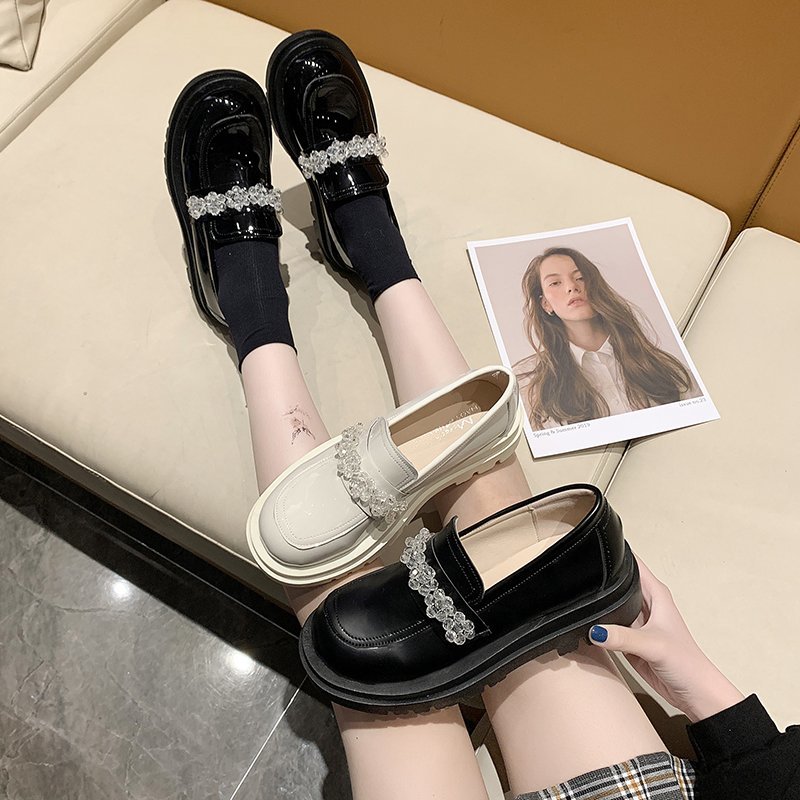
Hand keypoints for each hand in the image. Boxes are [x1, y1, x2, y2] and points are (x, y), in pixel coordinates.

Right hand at [588, 555, 743, 721]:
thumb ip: (622, 637)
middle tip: (579, 576)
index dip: (618, 554)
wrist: (692, 693)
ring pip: (611, 605)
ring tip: (580, 602)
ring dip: (599, 606)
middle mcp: (645, 605)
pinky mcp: (629, 640)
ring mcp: (636, 622)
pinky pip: (608, 628)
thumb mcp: (653, 645)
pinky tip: (587, 626)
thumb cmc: (687, 663)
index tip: (598, 547)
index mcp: (656, 594)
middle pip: (618, 583)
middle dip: (602, 580)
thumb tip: (595, 630)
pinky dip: (598, 627)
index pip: (634, 564)